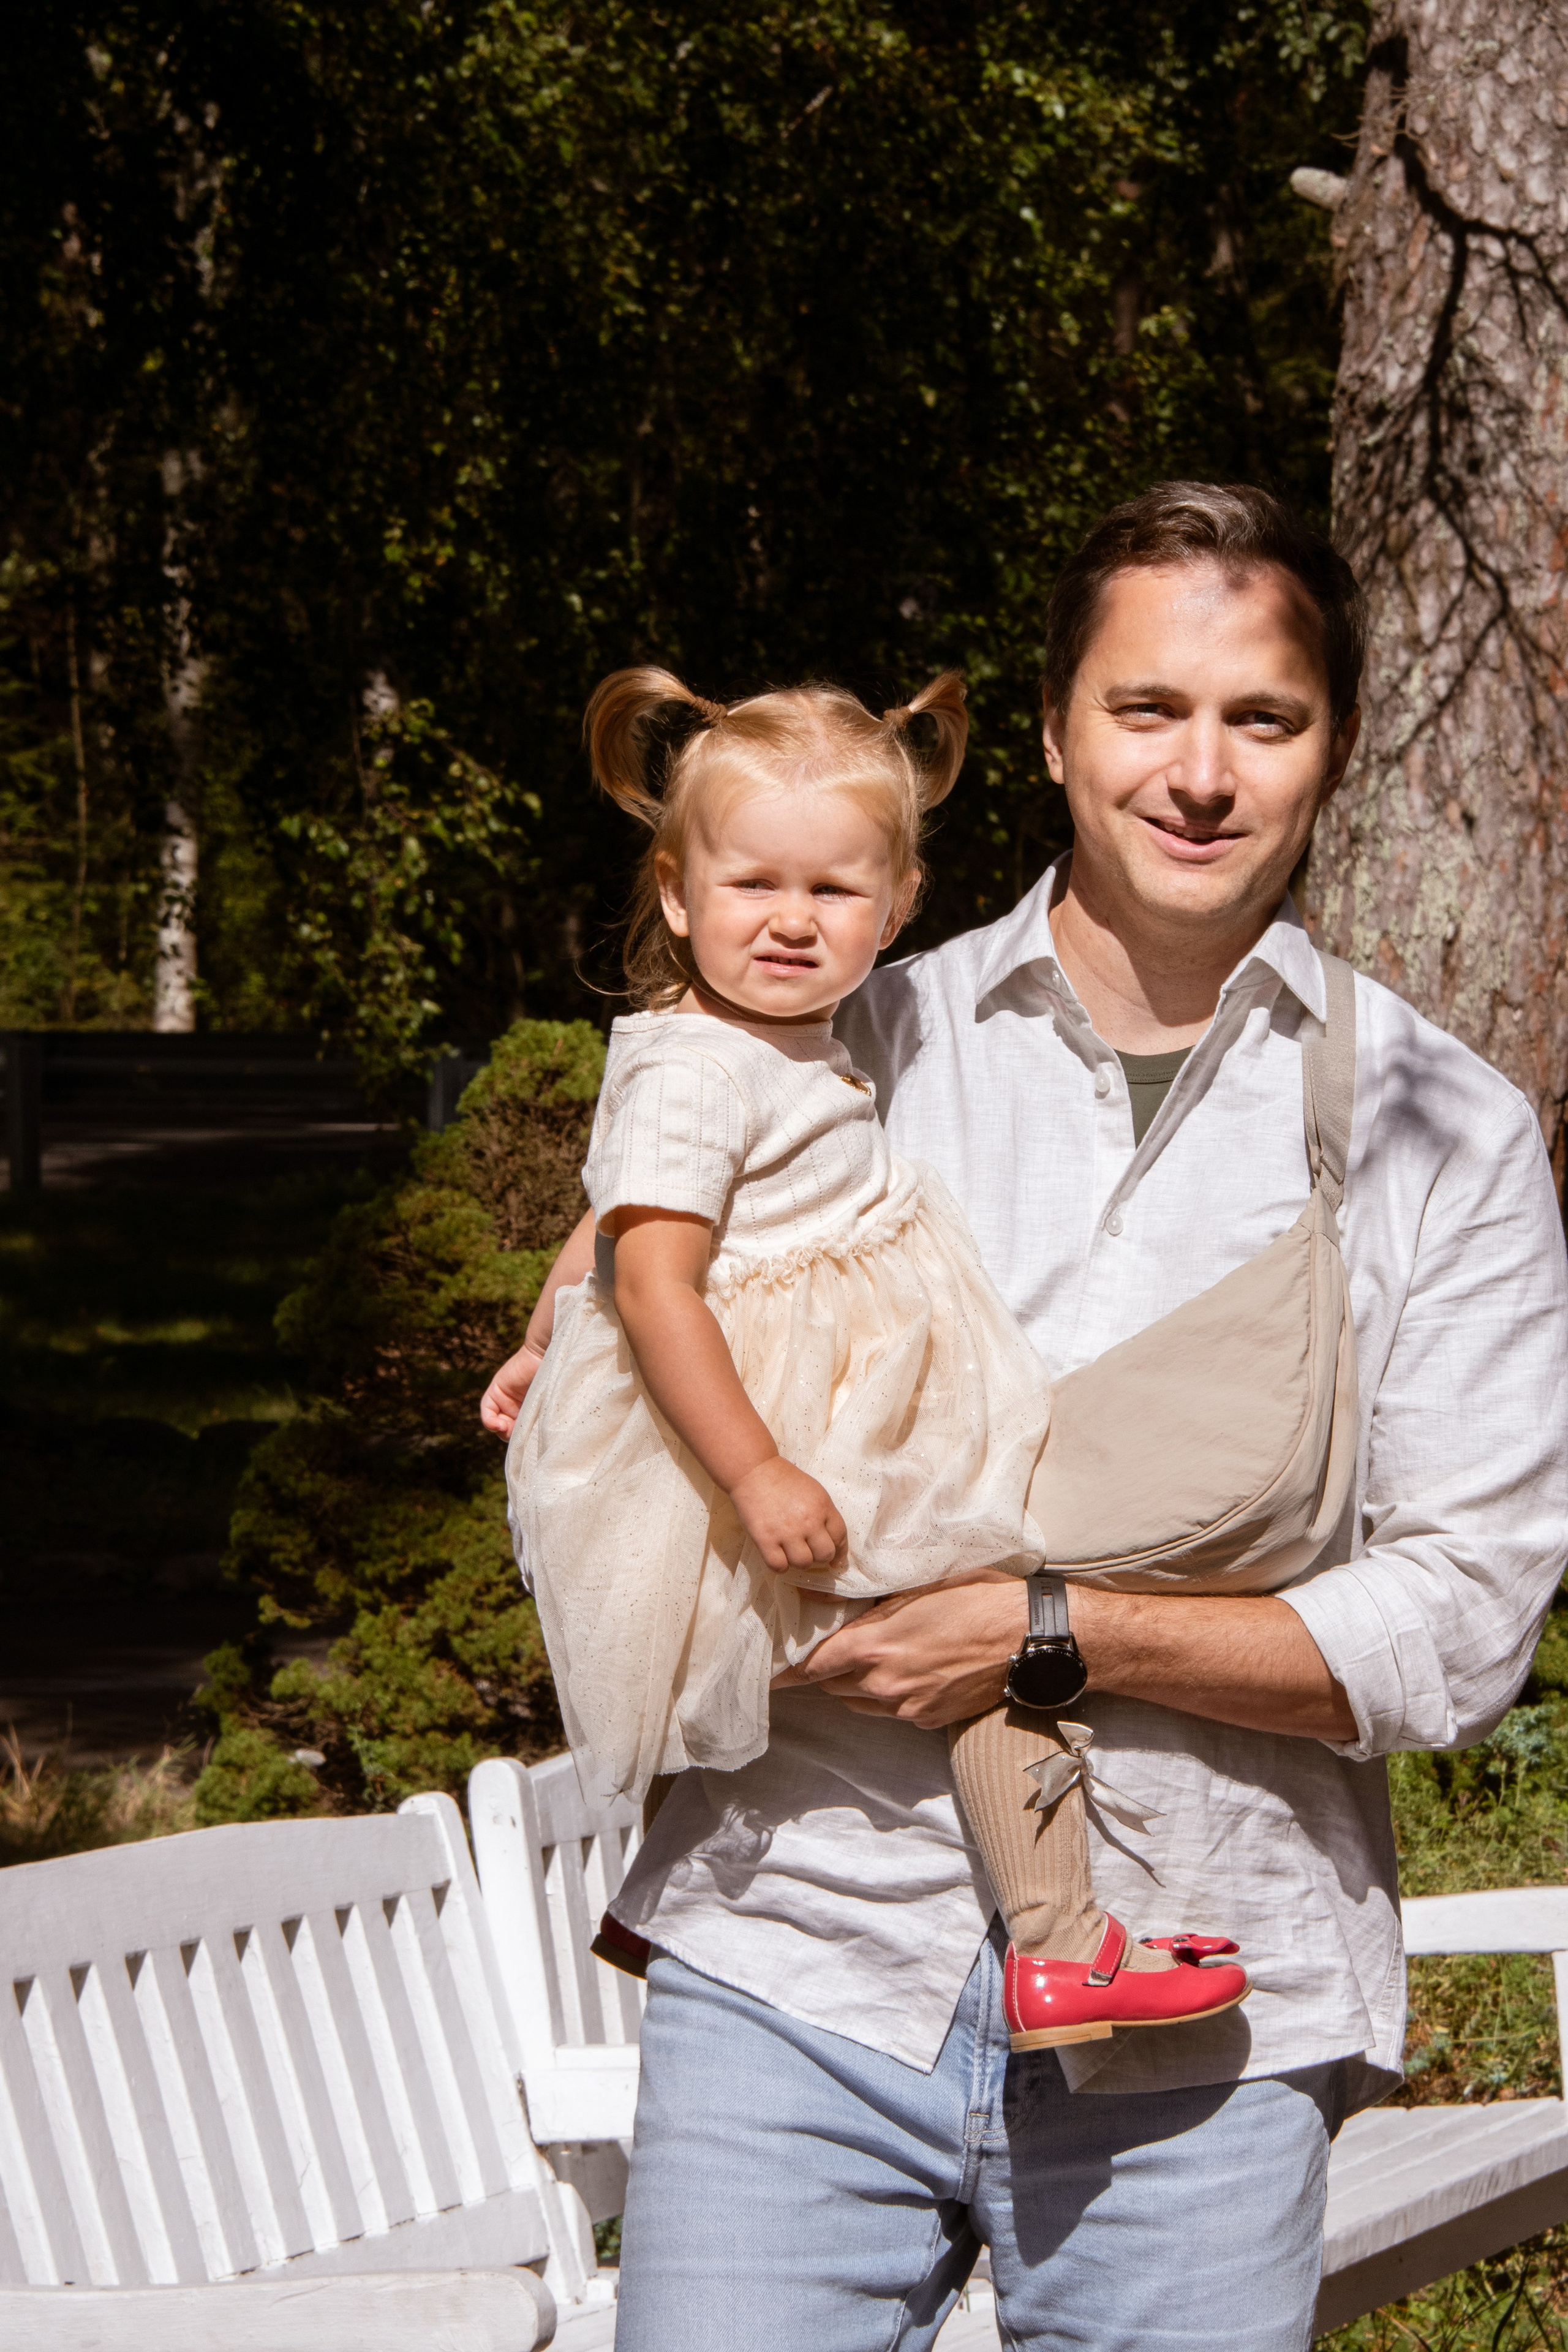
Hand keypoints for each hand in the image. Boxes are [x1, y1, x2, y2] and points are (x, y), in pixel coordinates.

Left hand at [480, 1341, 544, 1437]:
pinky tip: (497, 1424)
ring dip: (500, 1429)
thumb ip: (544, 1419)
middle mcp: (519, 1404)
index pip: (522, 1431)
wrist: (550, 1353)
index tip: (525, 1443)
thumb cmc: (559, 1377)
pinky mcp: (496, 1389)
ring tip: (507, 1429)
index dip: (521, 1440)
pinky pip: (487, 1410)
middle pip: (509, 1428)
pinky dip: (489, 1420)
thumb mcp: (552, 1403)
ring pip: (497, 1421)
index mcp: (533, 1409)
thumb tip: (543, 1444)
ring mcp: (506, 1397)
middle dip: (511, 1435)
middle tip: (516, 1436)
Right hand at [729, 1457, 846, 1571]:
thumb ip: (824, 1514)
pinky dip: (779, 1565)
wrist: (753, 1471)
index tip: (834, 1558)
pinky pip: (779, 1566)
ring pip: (803, 1563)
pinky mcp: (765, 1539)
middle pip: (825, 1554)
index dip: (839, 1551)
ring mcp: (787, 1532)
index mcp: (823, 1506)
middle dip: (819, 1557)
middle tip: (809, 1551)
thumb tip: (832, 1540)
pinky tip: (776, 1555)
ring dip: (798, 1561)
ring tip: (790, 1551)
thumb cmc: (784, 1480)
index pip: (840, 1537)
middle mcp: (808, 1521)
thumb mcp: (814, 1491)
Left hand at [774, 1571, 1026, 1726]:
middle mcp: (884, 1683)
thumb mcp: (917, 1588)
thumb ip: (869, 1603)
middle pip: (834, 1685)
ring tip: (878, 1660)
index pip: (813, 1666)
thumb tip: (826, 1599)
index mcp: (875, 1645)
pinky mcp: (929, 1720)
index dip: (789, 1669)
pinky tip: (913, 1672)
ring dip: (859, 1685)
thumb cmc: (975, 1599)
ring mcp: (907, 1706)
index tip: (769, 1673)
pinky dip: (892, 1696)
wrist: (1026, 1637)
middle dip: (831, 1670)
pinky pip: (894, 1711)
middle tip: (835, 1652)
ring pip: (861, 1702)